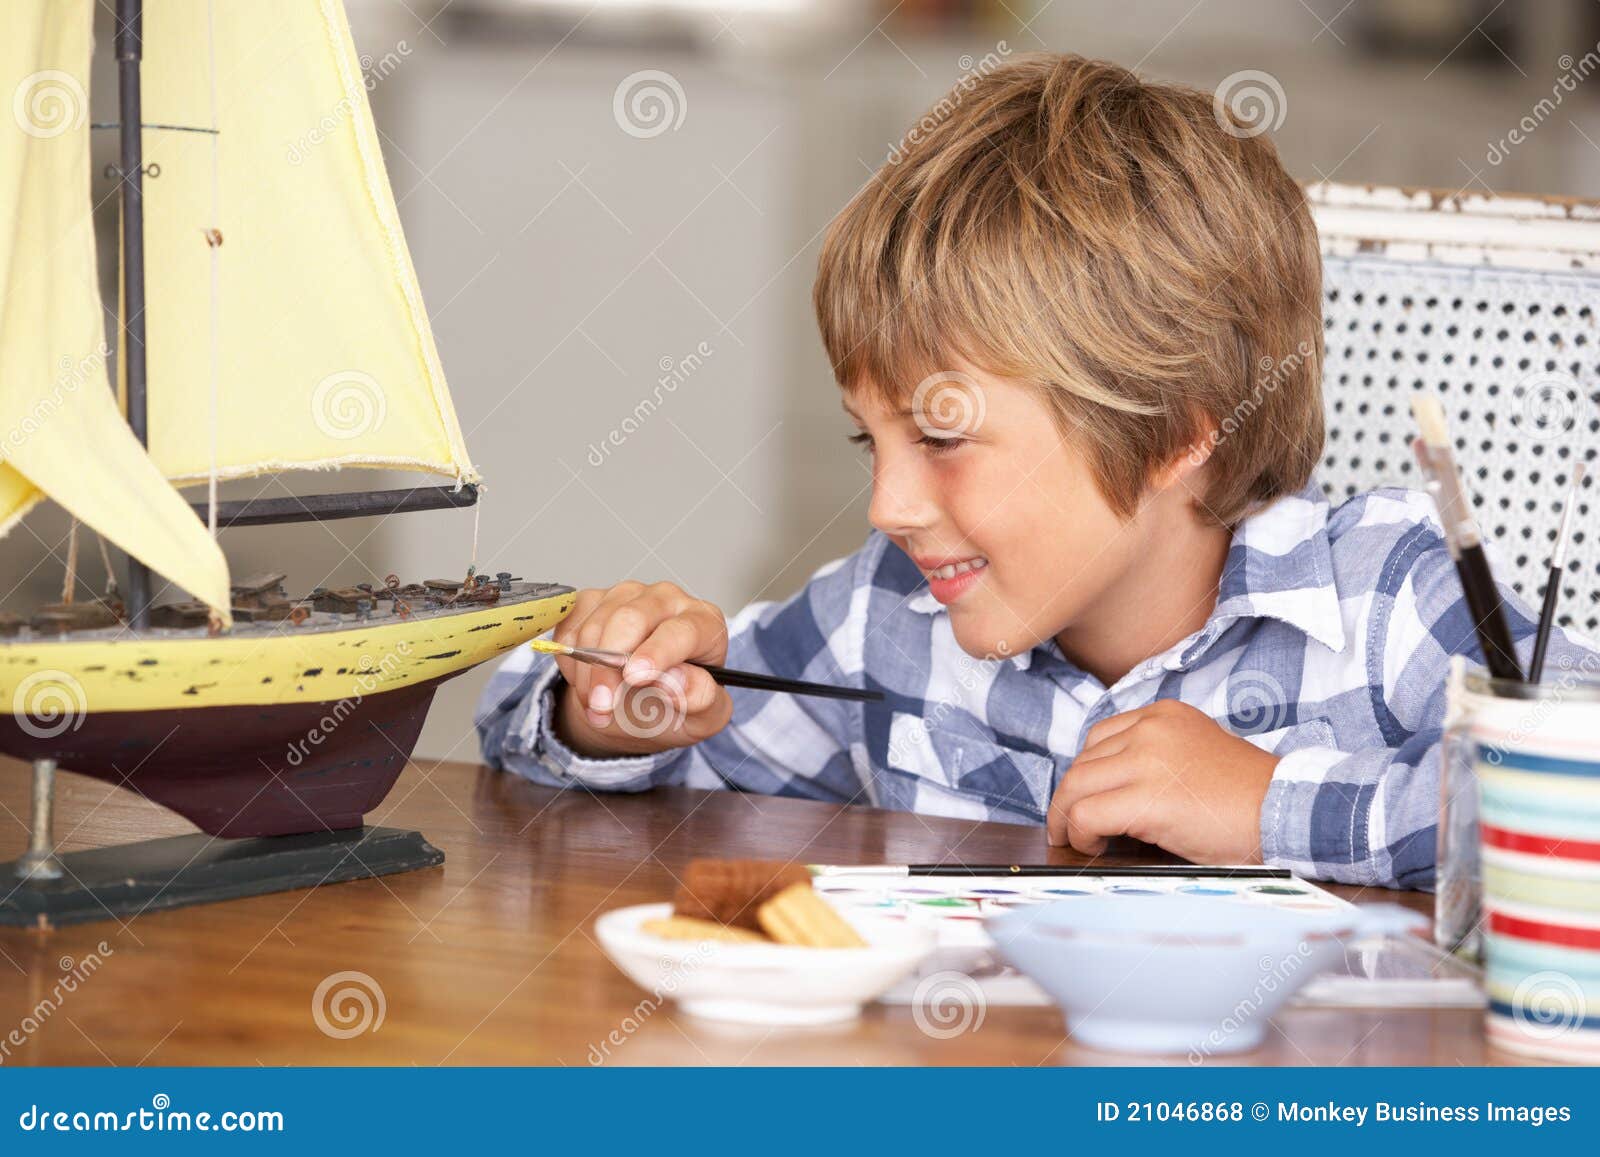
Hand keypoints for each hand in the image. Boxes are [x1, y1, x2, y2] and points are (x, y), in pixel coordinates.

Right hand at [550, 581, 733, 758]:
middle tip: (602, 706)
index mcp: (704, 623)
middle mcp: (668, 600)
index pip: (681, 630)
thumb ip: (699, 698)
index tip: (634, 677)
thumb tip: (674, 680)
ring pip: (595, 625)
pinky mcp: (593, 600)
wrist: (637, 707)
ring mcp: (628, 595)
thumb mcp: (702, 717)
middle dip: (609, 667)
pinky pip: (570, 625)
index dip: (657, 653)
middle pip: (631, 619)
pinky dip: (570, 659)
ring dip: (587, 673)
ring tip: (597, 706)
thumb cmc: (676, 706)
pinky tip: (588, 679)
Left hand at [1046, 699, 1278, 864]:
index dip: (1083, 773)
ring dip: (1068, 818)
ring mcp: (1146, 760)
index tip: (1080, 798)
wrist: (1285, 812)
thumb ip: (1154, 760)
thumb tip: (1110, 790)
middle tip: (1065, 827)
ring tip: (1077, 840)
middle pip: (1082, 763)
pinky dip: (1080, 834)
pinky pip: (1086, 815)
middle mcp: (1150, 729)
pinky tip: (1094, 845)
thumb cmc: (1247, 798)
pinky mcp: (1146, 798)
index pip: (1099, 738)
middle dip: (1068, 798)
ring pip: (1075, 787)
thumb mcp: (1195, 756)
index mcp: (1163, 715)